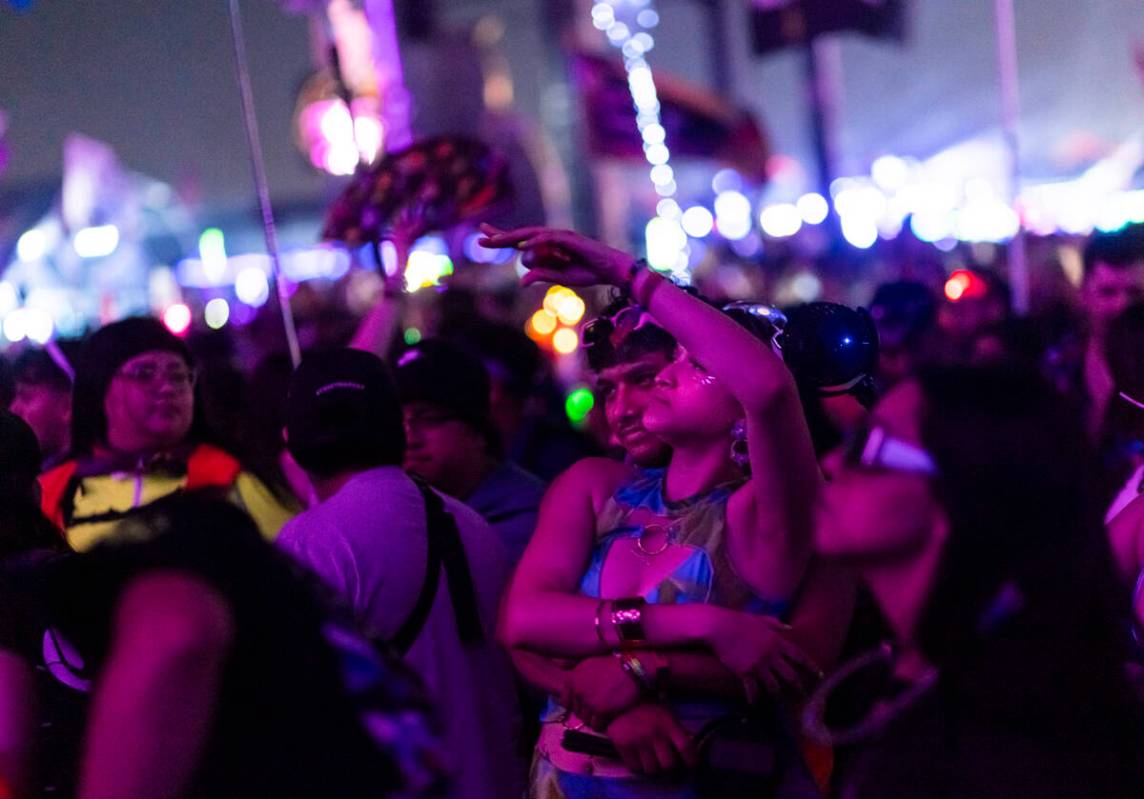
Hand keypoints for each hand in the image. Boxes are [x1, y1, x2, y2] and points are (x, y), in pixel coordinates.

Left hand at [478, 224, 636, 288]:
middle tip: (480, 236)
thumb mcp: (560, 279)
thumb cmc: (587, 273)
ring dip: (513, 237)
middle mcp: (550, 239)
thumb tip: (521, 282)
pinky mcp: (569, 238)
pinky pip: (548, 239)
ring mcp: (559, 237)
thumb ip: (541, 276)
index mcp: (546, 248)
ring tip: (496, 240)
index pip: (520, 242)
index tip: (483, 238)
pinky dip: (536, 241)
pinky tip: (523, 245)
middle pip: (520, 235)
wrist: (609, 269)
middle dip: (500, 236)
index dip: (502, 239)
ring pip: (531, 235)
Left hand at [561, 655, 642, 731]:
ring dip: (594, 718)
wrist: (631, 669)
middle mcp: (577, 691)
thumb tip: (571, 688)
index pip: (565, 702)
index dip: (576, 704)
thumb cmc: (612, 665)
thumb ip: (576, 677)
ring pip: (586, 720)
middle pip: (577, 712)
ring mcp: (588, 701)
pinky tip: (609, 717)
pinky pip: (597, 726)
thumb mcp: (588, 664)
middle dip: (587, 711)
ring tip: (604, 712)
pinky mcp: (601, 711)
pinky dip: (602, 724)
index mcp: (572, 679)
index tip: (584, 705)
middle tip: (598, 707)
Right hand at [605, 705, 696, 774]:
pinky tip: (637, 756)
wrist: (620, 700)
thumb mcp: (667, 715)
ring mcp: (638, 741)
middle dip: (668, 765)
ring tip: (650, 759)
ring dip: (652, 767)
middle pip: (668, 764)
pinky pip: (634, 767)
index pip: (686, 747)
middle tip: (665, 761)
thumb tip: (689, 751)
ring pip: (651, 769)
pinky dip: (637, 765)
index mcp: (668, 724)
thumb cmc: (648, 708)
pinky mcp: (623, 746)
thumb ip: (677, 731)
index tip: (690, 763)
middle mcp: (655, 734)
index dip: (691, 759)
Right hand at [706, 610, 820, 697]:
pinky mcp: (745, 672)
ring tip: (776, 697)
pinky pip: (752, 690)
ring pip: (774, 686)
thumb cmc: (738, 620)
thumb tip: (790, 628)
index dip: (812, 667)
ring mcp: (758, 665)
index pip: (800, 656)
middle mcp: (771, 655)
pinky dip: (753, 698)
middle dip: (798, 687)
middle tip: (803, 695)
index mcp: (777, 641)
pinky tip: (753, 703)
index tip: (820, 675)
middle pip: (790, 675)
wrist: (718, 626)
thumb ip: (776, 624)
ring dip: (776, 693)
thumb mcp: (760, 619)